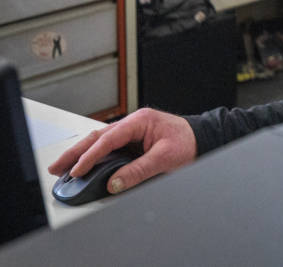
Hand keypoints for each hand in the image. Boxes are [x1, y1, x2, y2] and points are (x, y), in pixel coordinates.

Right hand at [48, 108, 196, 194]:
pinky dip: (95, 155)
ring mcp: (132, 131)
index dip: (91, 156)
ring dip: (82, 154)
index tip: (77, 170)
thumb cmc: (189, 142)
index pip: (108, 139)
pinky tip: (84, 163)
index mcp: (140, 121)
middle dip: (75, 152)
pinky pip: (109, 147)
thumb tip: (115, 182)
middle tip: (57, 167)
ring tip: (64, 167)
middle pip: (97, 137)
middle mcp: (133, 123)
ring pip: (100, 141)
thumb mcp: (166, 157)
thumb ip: (140, 170)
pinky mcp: (134, 140)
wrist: (204, 138)